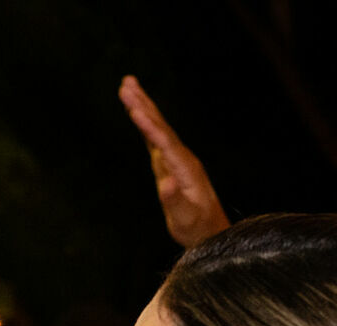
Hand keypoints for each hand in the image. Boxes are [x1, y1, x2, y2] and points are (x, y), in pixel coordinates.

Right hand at [119, 76, 230, 247]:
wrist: (210, 230)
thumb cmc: (196, 227)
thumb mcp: (185, 219)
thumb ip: (175, 201)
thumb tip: (166, 184)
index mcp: (184, 168)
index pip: (164, 143)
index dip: (150, 127)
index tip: (135, 110)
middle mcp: (182, 157)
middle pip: (160, 126)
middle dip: (143, 104)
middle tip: (126, 84)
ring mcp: (177, 157)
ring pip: (158, 126)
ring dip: (143, 105)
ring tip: (127, 84)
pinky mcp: (171, 161)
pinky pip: (156, 135)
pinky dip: (145, 120)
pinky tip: (137, 110)